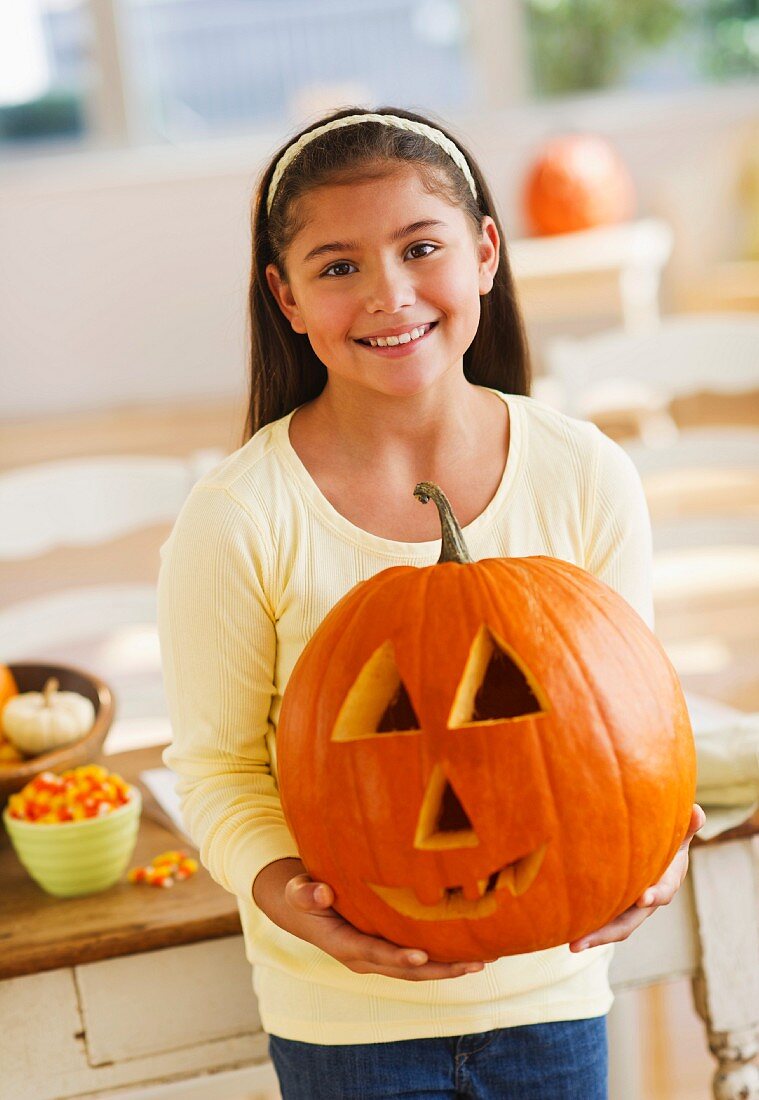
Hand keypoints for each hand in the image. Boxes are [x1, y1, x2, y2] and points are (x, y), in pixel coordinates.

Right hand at [253, 857, 490, 980]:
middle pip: (406, 969)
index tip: (422, 956)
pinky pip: (419, 959)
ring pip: (418, 969)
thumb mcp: (298, 890)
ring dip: (450, 967)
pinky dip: (443, 957)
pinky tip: (469, 950)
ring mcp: (379, 956)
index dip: (397, 956)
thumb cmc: (304, 893)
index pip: (374, 953)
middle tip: (474, 963)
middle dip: (441, 969)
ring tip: (483, 960)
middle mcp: (364, 957)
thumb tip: (320, 893)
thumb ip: (306, 892)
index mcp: (344, 945)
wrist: (305, 906)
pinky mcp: (388, 949)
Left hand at [569, 804, 706, 952]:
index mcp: (664, 885)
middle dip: (606, 932)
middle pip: (628, 922)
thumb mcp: (679, 834)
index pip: (660, 893)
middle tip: (583, 941)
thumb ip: (686, 826)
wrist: (659, 853)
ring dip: (592, 936)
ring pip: (611, 927)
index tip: (643, 897)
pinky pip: (599, 918)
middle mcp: (644, 903)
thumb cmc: (668, 841)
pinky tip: (563, 929)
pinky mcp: (613, 907)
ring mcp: (627, 909)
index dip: (654, 895)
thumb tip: (697, 813)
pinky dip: (584, 924)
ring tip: (571, 945)